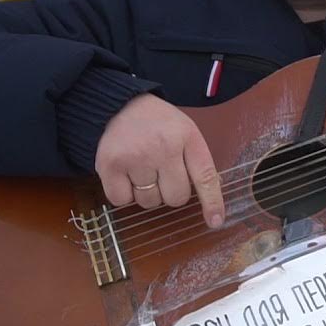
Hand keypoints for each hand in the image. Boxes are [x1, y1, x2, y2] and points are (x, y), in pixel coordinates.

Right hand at [95, 93, 224, 227]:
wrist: (119, 104)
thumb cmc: (157, 124)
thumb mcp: (185, 132)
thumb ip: (196, 162)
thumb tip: (212, 198)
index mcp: (187, 137)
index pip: (205, 177)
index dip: (212, 202)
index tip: (216, 221)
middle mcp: (163, 147)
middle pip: (175, 198)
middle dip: (170, 192)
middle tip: (161, 172)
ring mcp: (136, 157)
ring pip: (149, 202)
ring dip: (146, 192)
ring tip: (141, 168)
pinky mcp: (110, 165)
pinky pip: (122, 200)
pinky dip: (123, 193)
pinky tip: (124, 173)